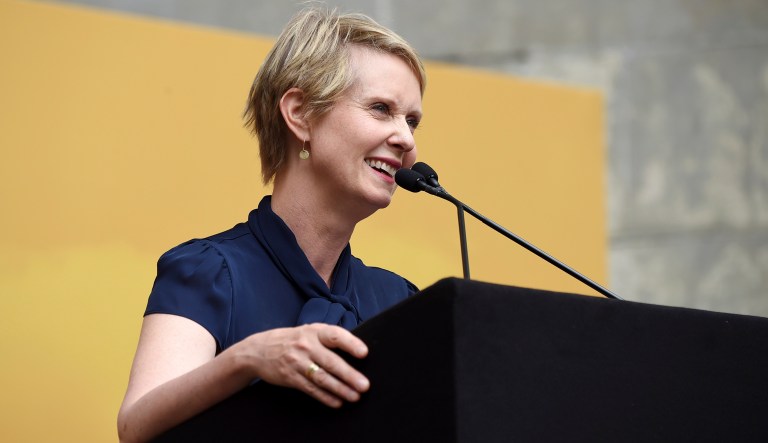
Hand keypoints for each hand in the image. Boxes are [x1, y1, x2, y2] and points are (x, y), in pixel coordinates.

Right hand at [235, 324, 369, 407]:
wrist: (259, 350)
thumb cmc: (292, 340)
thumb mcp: (309, 332)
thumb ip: (328, 339)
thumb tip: (356, 348)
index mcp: (314, 331)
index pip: (335, 336)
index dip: (350, 343)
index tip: (364, 353)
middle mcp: (306, 346)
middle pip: (331, 362)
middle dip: (349, 375)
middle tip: (364, 385)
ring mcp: (297, 362)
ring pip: (322, 378)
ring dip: (340, 389)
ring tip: (354, 396)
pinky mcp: (290, 377)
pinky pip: (311, 389)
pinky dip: (325, 397)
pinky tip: (337, 402)